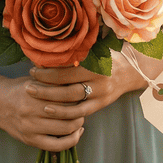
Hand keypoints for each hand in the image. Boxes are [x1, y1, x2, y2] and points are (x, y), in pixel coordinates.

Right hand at [0, 76, 84, 151]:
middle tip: (83, 107)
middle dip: (80, 110)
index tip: (82, 94)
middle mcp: (31, 110)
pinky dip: (71, 141)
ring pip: (65, 128)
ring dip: (78, 124)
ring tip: (79, 119)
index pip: (65, 95)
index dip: (78, 95)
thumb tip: (79, 85)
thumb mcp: (35, 79)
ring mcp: (30, 127)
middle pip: (68, 112)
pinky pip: (57, 146)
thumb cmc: (20, 89)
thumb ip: (54, 81)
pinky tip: (75, 133)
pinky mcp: (30, 140)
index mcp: (33, 92)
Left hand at [27, 52, 144, 118]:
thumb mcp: (94, 48)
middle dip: (46, 89)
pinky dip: (66, 114)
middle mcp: (100, 82)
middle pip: (68, 89)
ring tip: (36, 98)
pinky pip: (81, 113)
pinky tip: (51, 110)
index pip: (68, 71)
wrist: (133, 69)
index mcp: (96, 65)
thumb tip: (47, 48)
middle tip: (29, 86)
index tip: (33, 69)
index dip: (48, 72)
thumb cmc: (108, 54)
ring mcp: (101, 96)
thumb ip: (75, 50)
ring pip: (74, 104)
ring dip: (53, 103)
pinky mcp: (101, 105)